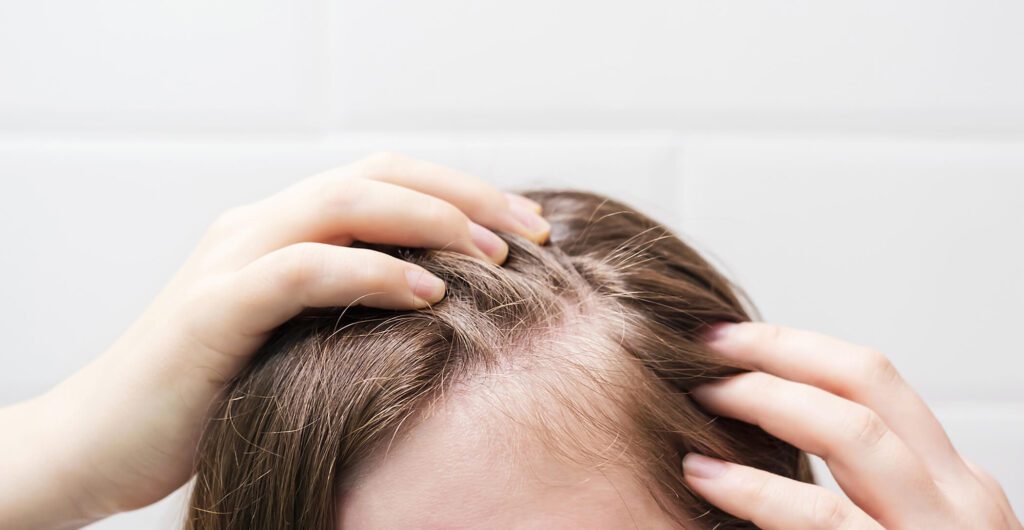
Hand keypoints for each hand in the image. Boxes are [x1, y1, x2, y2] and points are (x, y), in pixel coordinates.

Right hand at [0, 152, 550, 528]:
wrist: (102, 440)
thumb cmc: (210, 395)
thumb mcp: (295, 339)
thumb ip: (350, 308)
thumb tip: (447, 307)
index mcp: (281, 229)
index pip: (383, 180)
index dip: (459, 192)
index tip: (529, 227)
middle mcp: (257, 226)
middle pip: (376, 176)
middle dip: (463, 194)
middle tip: (533, 229)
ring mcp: (230, 259)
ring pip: (342, 203)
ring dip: (429, 220)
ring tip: (495, 253)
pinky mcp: (212, 308)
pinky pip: (301, 270)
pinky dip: (370, 272)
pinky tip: (427, 292)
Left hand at [683, 322, 1020, 528]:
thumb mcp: (908, 526)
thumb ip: (862, 485)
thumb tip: (765, 423)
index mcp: (952, 481)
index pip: (872, 380)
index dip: (794, 346)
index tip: (728, 338)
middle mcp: (956, 499)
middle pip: (865, 386)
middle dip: (776, 354)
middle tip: (705, 348)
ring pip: (853, 437)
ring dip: (766, 403)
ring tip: (699, 398)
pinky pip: (824, 520)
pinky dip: (757, 490)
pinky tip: (706, 474)